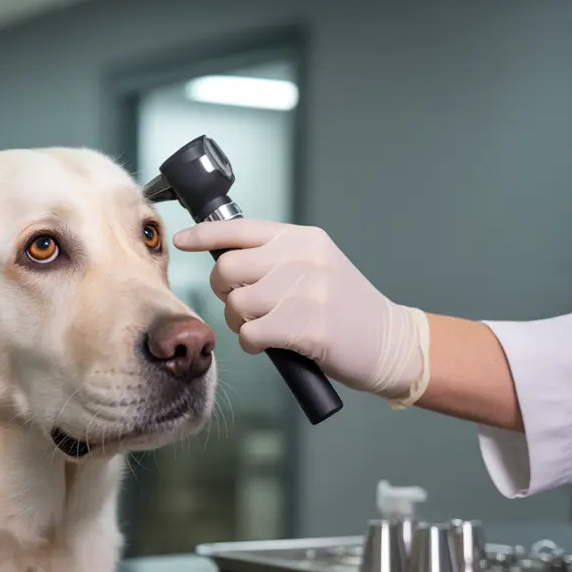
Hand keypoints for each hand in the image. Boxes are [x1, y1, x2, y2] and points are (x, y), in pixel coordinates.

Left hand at [173, 219, 426, 401]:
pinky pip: (251, 333)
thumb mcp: (316, 266)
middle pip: (227, 268)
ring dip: (241, 322)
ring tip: (266, 326)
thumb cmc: (344, 309)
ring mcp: (307, 290)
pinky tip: (272, 343)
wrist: (389, 342)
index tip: (181, 240)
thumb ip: (276, 257)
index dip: (204, 235)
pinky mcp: (308, 326)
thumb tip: (225, 261)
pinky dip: (254, 344)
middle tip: (245, 305)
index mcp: (302, 238)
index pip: (240, 228)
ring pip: (237, 304)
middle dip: (225, 292)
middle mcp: (304, 257)